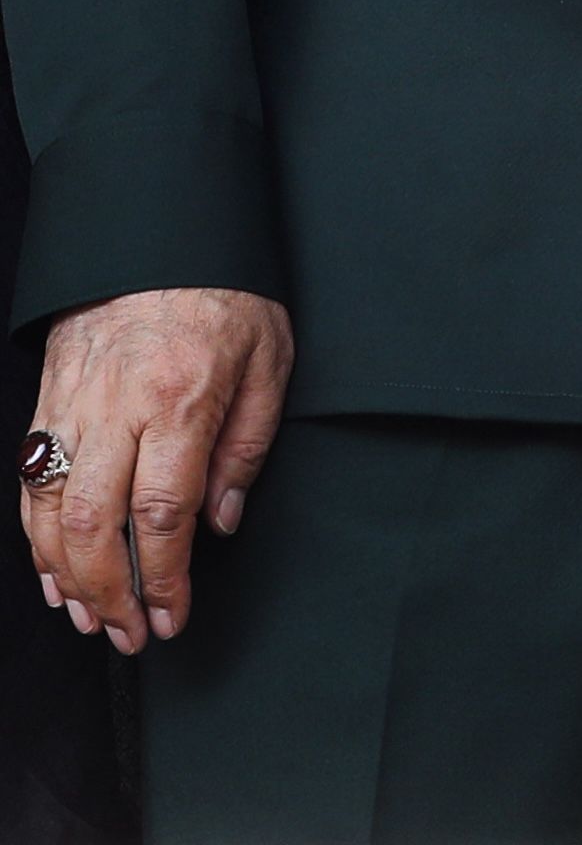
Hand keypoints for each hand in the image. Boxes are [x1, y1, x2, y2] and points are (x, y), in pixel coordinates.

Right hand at [19, 287, 293, 651]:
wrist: (163, 228)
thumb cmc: (226, 290)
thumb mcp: (270, 356)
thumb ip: (248, 443)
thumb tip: (222, 520)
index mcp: (181, 399)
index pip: (165, 513)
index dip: (164, 579)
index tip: (170, 617)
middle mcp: (119, 407)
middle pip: (97, 524)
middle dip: (110, 593)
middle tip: (128, 635)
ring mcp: (74, 403)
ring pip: (51, 510)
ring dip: (65, 575)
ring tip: (90, 615)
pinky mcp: (48, 398)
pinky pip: (30, 479)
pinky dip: (36, 535)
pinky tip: (53, 569)